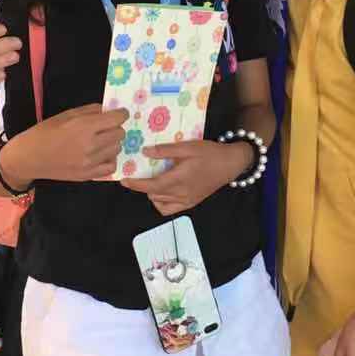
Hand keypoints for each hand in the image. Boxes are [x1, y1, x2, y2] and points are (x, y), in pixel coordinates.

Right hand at [3, 105, 128, 186]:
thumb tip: (109, 110)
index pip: (117, 119)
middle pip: (120, 134)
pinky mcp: (88, 175)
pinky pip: (111, 166)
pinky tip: (100, 155)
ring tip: (100, 141)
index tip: (118, 113)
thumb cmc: (44, 132)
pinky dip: (109, 159)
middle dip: (115, 128)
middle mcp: (90, 145)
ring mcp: (90, 163)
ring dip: (112, 143)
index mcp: (83, 127)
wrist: (29, 158)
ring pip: (117, 149)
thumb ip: (90, 111)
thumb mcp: (66, 115)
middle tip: (105, 127)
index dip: (120, 114)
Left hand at [120, 140, 249, 216]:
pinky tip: (163, 190)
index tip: (123, 180)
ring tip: (152, 179)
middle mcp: (181, 194)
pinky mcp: (191, 203)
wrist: (231, 164)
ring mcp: (186, 201)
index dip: (136, 184)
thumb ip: (166, 151)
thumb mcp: (188, 147)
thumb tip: (145, 152)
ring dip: (152, 193)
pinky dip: (161, 201)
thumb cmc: (209, 153)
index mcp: (179, 180)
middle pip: (153, 194)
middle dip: (142, 186)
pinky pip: (169, 208)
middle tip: (138, 174)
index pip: (151, 186)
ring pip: (160, 202)